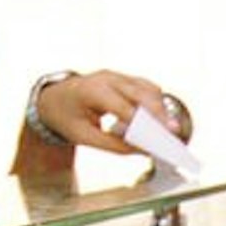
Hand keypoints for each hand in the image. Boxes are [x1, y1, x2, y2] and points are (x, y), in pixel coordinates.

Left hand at [37, 70, 183, 157]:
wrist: (52, 98)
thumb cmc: (64, 115)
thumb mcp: (83, 137)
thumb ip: (114, 144)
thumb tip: (142, 150)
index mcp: (93, 91)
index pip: (125, 107)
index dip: (145, 123)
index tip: (160, 138)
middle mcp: (107, 78)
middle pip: (142, 93)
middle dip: (160, 113)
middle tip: (173, 132)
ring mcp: (116, 75)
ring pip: (147, 88)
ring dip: (159, 107)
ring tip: (167, 129)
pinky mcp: (123, 78)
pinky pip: (145, 87)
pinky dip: (154, 101)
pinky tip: (158, 118)